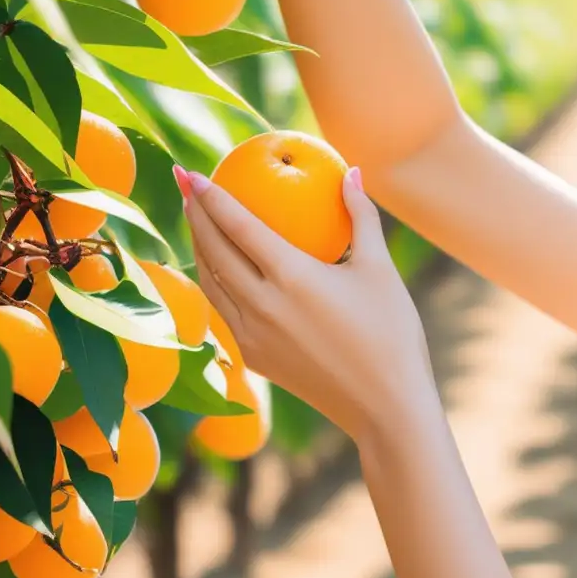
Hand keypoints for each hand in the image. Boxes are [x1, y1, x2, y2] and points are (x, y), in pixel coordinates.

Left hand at [174, 162, 436, 442]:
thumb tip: (350, 171)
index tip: (192, 173)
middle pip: (213, 251)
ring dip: (199, 248)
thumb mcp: (380, 268)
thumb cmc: (391, 332)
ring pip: (211, 284)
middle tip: (185, 185)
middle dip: (194, 214)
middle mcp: (262, 306)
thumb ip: (361, 215)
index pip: (238, 227)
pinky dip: (215, 283)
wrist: (385, 406)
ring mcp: (253, 336)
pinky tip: (219, 272)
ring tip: (196, 222)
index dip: (211, 197)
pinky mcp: (255, 359)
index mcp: (292, 278)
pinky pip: (224, 312)